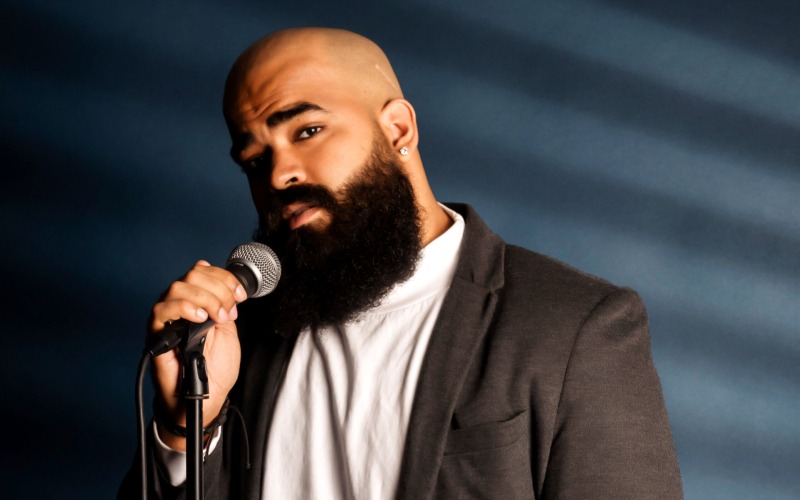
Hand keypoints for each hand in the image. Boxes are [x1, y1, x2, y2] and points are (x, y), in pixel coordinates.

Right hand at [148, 260, 246, 449]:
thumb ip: (225, 307)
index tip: (240, 295)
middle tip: (227, 311)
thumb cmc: (214, 369)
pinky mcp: (156, 334)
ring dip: (203, 298)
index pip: (204, 272)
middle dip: (217, 288)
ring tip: (215, 318)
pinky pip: (161, 311)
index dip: (224, 278)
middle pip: (191, 275)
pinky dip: (182, 308)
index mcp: (198, 302)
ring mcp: (167, 319)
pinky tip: (197, 317)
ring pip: (177, 288)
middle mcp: (180, 306)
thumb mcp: (229, 331)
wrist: (205, 397)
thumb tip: (227, 287)